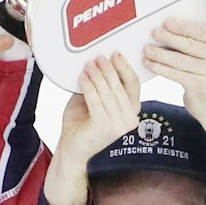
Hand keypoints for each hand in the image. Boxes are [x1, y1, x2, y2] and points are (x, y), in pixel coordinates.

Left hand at [46, 55, 141, 204]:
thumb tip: (96, 61)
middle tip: (98, 57)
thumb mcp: (93, 99)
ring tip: (88, 65)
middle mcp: (130, 119)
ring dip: (97, 76)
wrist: (71, 150)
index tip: (115, 54)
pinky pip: (96, 100)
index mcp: (131, 111)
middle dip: (108, 69)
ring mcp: (119, 125)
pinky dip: (89, 87)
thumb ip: (98, 84)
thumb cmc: (81, 124)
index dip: (125, 68)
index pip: (133, 85)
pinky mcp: (105, 127)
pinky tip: (83, 77)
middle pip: (120, 86)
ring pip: (108, 92)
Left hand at [143, 19, 205, 146]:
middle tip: (153, 32)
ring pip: (179, 60)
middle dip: (169, 37)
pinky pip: (175, 74)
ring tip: (147, 49)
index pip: (199, 31)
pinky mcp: (199, 86)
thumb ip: (196, 43)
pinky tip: (149, 63)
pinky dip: (160, 68)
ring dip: (160, 54)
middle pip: (189, 45)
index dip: (181, 26)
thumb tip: (168, 27)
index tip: (166, 21)